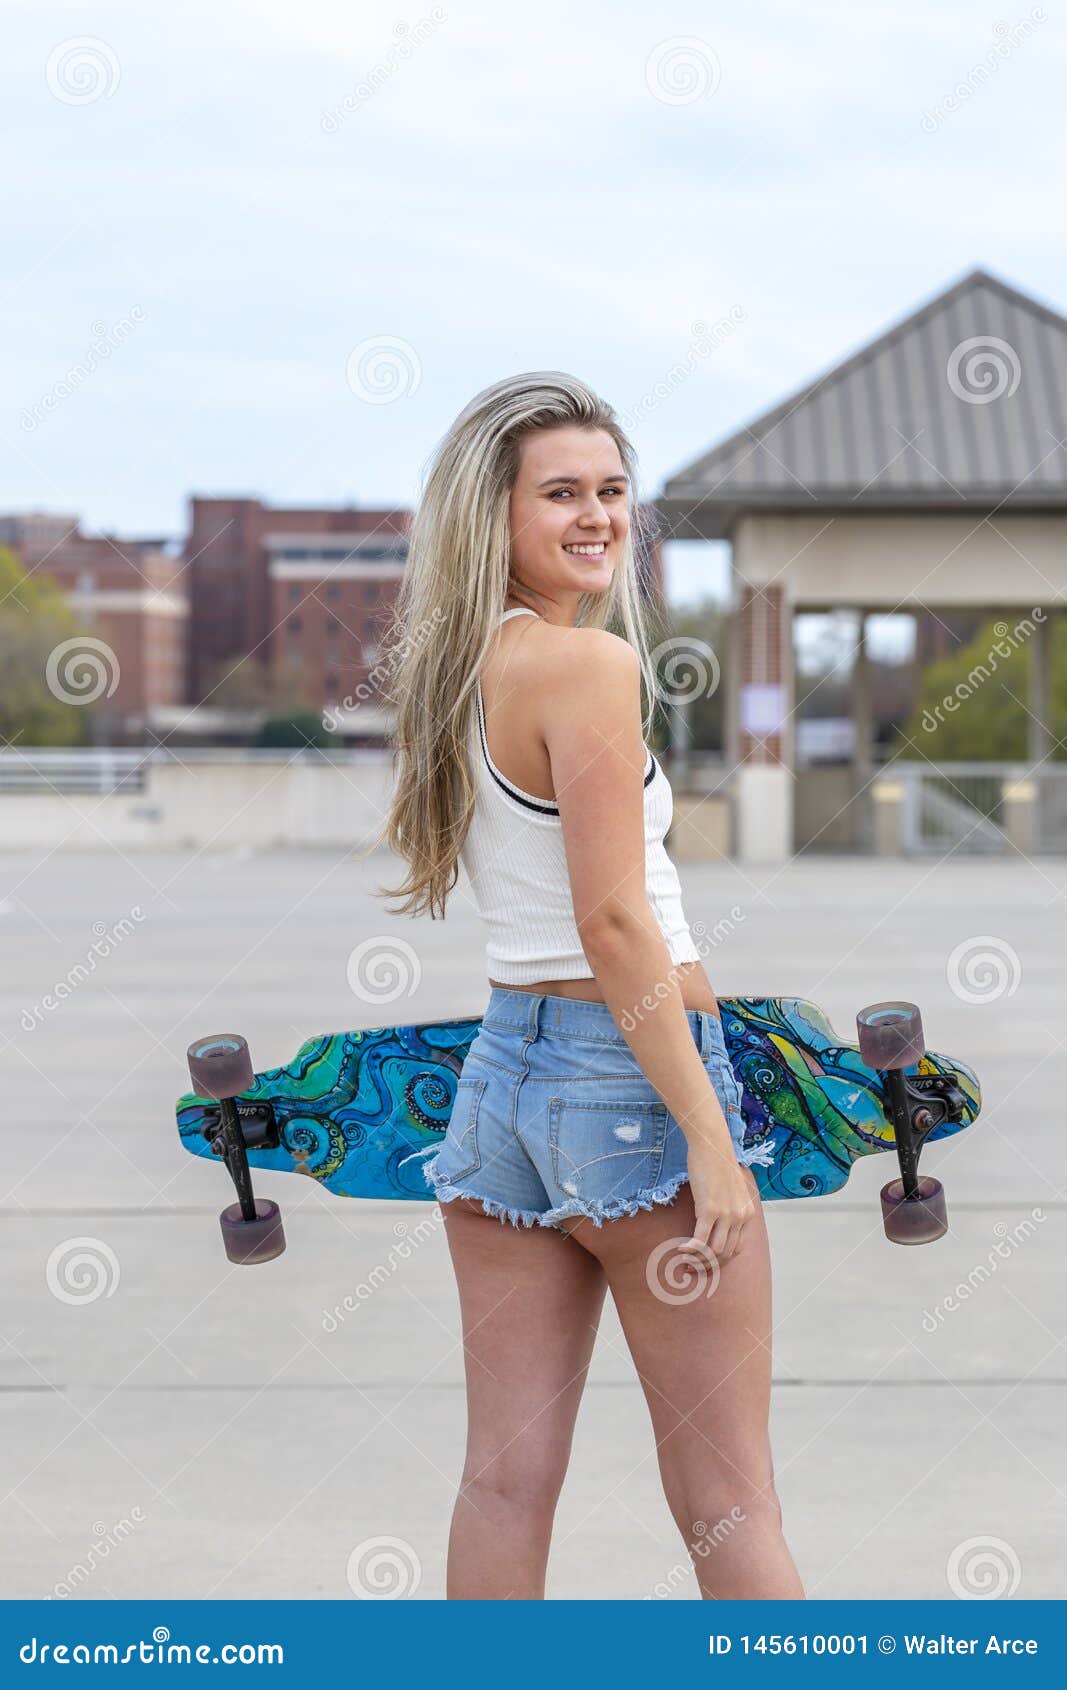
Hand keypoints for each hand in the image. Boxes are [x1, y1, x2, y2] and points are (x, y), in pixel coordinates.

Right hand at [682, 1140, 755, 1262]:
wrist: (712, 1145)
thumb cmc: (718, 1163)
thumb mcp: (732, 1189)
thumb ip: (730, 1206)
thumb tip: (718, 1221)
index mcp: (747, 1214)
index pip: (737, 1249)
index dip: (720, 1261)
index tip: (705, 1265)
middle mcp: (740, 1217)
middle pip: (726, 1254)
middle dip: (708, 1266)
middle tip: (691, 1269)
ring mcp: (726, 1214)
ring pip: (714, 1251)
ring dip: (698, 1261)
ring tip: (684, 1261)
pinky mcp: (709, 1210)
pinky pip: (700, 1240)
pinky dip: (690, 1250)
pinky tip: (680, 1251)